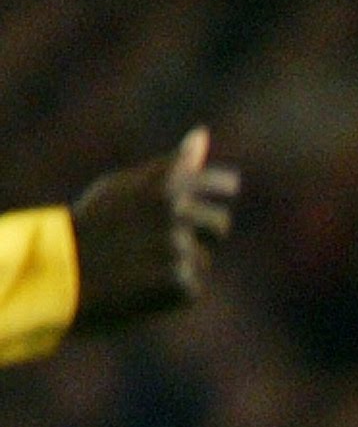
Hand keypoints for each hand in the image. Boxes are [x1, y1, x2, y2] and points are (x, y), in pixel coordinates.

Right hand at [70, 128, 238, 328]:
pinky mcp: (179, 281)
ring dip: (180, 264)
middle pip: (221, 224)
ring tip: (140, 263)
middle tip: (164, 241)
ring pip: (203, 259)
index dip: (222, 190)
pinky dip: (170, 291)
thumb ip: (169, 165)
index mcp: (163, 184)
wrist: (62, 271)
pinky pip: (191, 288)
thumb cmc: (94, 224)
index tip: (226, 191)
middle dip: (204, 235)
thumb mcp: (123, 186)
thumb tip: (203, 135)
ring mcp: (178, 247)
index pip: (222, 183)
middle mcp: (174, 212)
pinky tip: (139, 284)